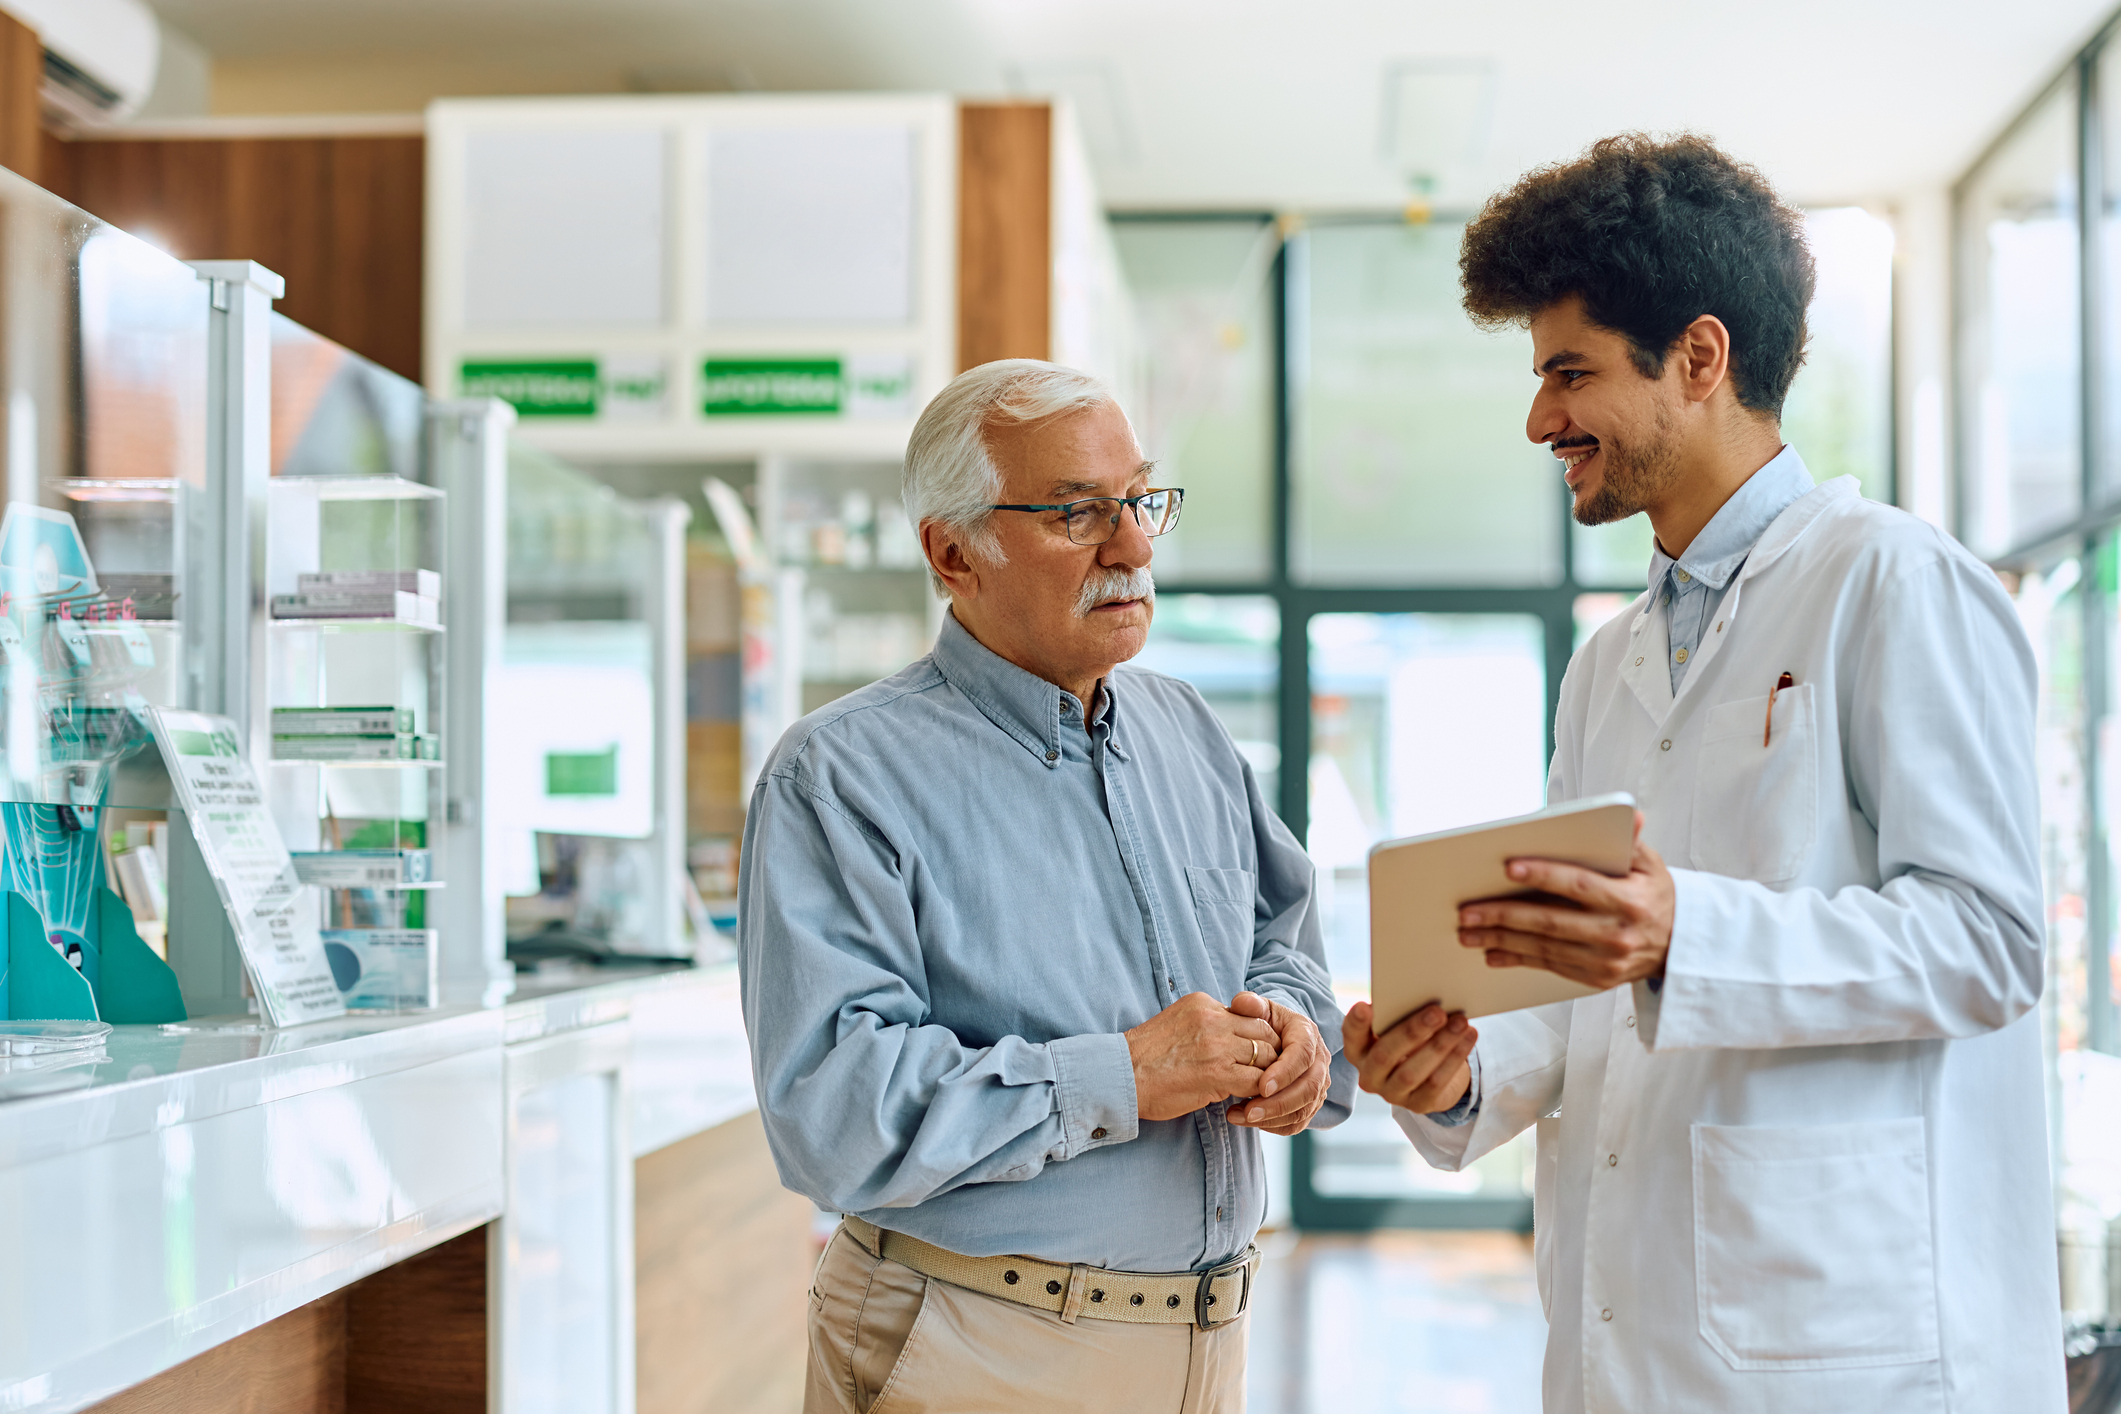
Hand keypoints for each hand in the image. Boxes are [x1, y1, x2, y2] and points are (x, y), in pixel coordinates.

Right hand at [1126, 992, 1281, 1121]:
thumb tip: (1233, 1039)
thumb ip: (1208, 1024)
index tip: (1254, 1054)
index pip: (1250, 1014)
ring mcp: (1218, 1045)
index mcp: (1203, 1003)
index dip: (1257, 1037)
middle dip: (1270, 1053)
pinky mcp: (1219, 1073)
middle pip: (1264, 1032)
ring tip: (1259, 1090)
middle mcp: (1214, 1018)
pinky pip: (1256, 1081)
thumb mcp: (1178, 1023)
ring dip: (1267, 1074)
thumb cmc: (1146, 1057)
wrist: (1121, 1076)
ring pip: (1265, 1055)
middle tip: (1267, 1073)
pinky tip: (1249, 1101)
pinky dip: (1258, 1092)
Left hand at [1226, 992, 1330, 1134]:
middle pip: (1308, 1088)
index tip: (1262, 1086)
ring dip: (1273, 1118)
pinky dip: (1275, 1127)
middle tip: (1248, 1111)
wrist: (1276, 1038)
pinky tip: (1250, 1122)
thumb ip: (1249, 1004)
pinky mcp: (1310, 1103)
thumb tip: (1243, 1003)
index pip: (1303, 1055)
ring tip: (1240, 1116)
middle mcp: (1319, 1061)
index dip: (1285, 1072)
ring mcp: (1318, 1085)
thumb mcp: (1258, 1009)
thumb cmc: (1265, 1023)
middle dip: (1278, 1103)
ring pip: (1304, 1109)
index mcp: (1307, 1034)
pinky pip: (1298, 1122)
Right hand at [1342, 1001, 1476, 1113]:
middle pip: (1385, 1055)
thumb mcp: (1399, 1026)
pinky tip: (1469, 1036)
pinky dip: (1455, 1058)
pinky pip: (1436, 1083)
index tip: (1365, 1006)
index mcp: (1358, 1050)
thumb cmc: (1410, 1039)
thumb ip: (1399, 1014)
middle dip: (1412, 1032)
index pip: (1351, 1036)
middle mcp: (1369, 1075)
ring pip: (1413, 1072)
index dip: (1356, 1023)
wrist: (1430, 1073)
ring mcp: (1392, 1094)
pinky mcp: (1418, 1105)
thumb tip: (1424, 999)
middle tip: (1437, 1012)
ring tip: (1460, 1022)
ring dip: (1440, 1045)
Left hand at [1457, 810, 1674, 988]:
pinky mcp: (1597, 979)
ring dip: (1502, 941)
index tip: (1508, 867)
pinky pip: (1550, 967)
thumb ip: (1630, 842)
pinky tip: (1493, 953)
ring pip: (1544, 948)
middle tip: (1468, 911)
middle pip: (1551, 922)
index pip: (1578, 885)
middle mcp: (1617, 934)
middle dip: (1504, 916)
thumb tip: (1629, 816)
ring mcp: (1606, 961)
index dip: (1543, 875)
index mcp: (1629, 901)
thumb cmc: (1653, 896)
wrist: (1678, 945)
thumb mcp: (1650, 865)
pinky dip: (1518, 960)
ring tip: (1469, 932)